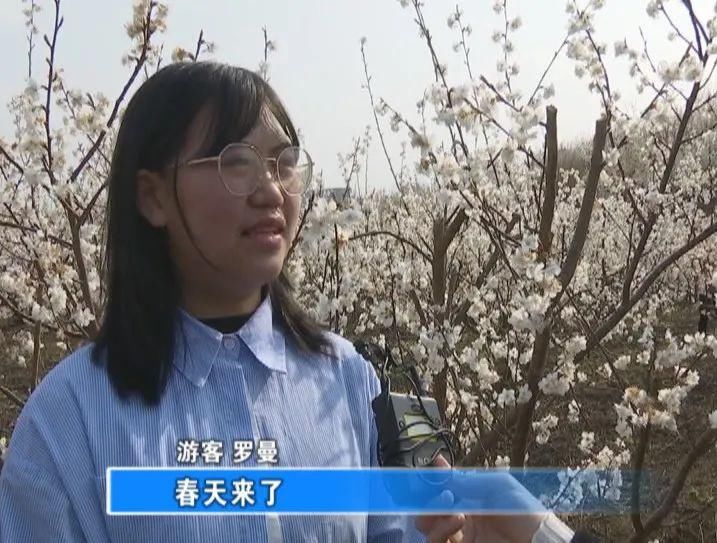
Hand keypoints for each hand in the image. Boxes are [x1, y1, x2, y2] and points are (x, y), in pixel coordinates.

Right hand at [415, 455, 546, 542]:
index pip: (444, 487)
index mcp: (472, 499)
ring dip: (431, 512)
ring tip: (449, 506)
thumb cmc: (524, 512)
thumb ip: (469, 481)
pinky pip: (436, 542)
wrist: (537, 542)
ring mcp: (460, 536)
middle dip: (428, 497)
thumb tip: (442, 471)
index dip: (434, 479)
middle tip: (440, 493)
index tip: (428, 470)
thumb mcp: (498, 486)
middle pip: (429, 506)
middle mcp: (462, 517)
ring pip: (427, 525)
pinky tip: (456, 520)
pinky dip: (440, 530)